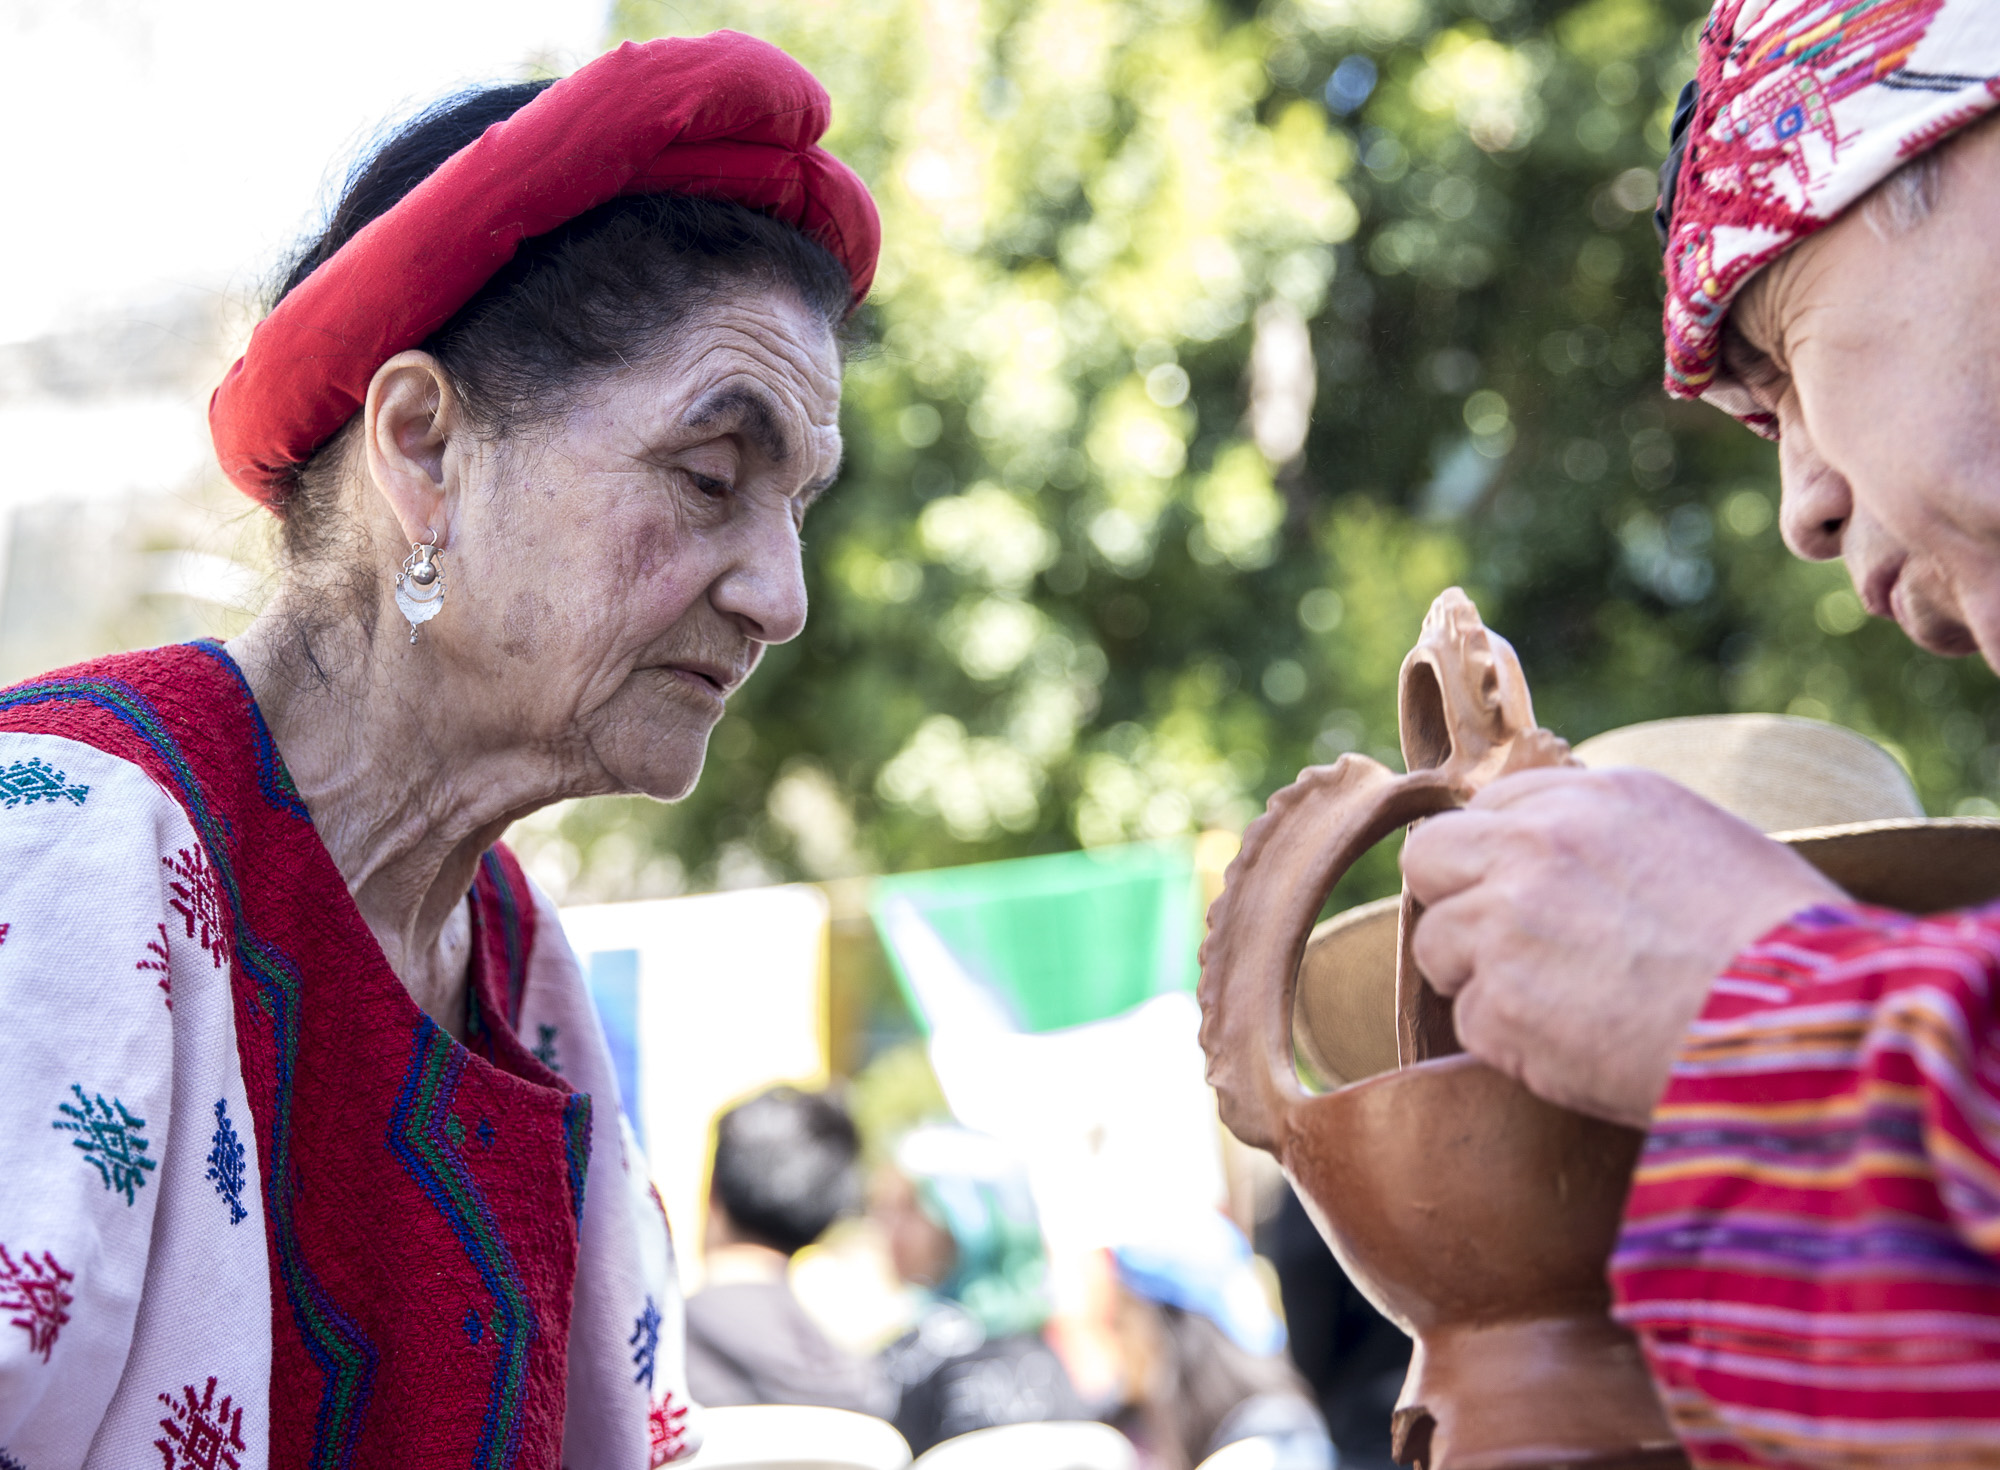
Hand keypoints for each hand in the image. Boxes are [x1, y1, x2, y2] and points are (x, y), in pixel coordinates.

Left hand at [1400, 766, 1844, 1128]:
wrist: (1808, 1030)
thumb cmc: (1787, 951)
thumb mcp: (1706, 847)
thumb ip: (1617, 841)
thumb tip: (1566, 862)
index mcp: (1597, 798)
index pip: (1495, 807)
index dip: (1502, 857)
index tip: (1529, 896)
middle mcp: (1538, 844)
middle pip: (1431, 857)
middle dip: (1456, 902)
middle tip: (1507, 950)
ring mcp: (1508, 922)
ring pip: (1436, 944)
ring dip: (1480, 981)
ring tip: (1561, 1009)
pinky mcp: (1500, 1002)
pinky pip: (1469, 1021)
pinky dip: (1509, 1045)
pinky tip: (1578, 1050)